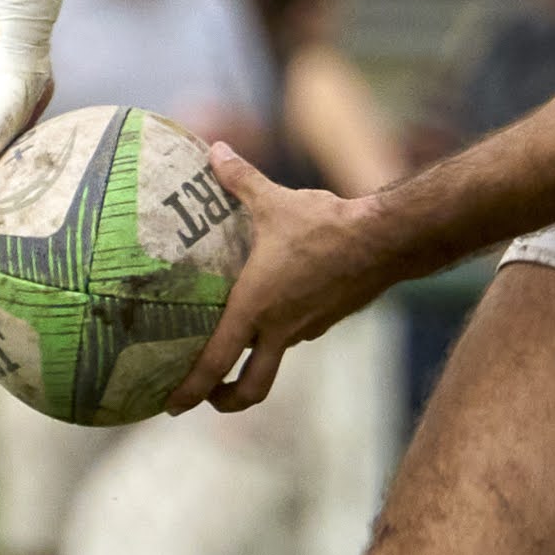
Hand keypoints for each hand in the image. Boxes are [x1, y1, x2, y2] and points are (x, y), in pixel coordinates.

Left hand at [171, 146, 402, 412]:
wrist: (384, 241)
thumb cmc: (326, 225)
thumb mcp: (276, 201)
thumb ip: (240, 180)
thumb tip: (215, 148)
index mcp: (254, 307)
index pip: (216, 363)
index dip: (191, 389)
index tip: (169, 405)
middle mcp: (278, 328)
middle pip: (251, 388)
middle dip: (225, 400)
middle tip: (205, 398)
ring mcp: (305, 327)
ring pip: (272, 358)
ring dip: (252, 361)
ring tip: (235, 348)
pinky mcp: (325, 319)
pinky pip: (294, 334)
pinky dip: (278, 333)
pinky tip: (277, 308)